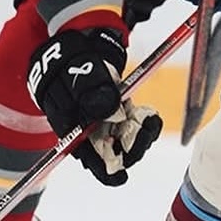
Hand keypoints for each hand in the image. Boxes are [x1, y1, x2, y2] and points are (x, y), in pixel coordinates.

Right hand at [26, 27, 160, 185]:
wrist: (78, 42)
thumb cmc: (71, 60)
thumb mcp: (80, 71)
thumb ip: (91, 90)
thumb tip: (105, 108)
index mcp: (72, 128)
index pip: (88, 158)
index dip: (105, 172)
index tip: (121, 178)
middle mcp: (88, 129)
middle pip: (112, 152)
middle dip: (133, 147)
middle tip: (146, 130)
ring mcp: (103, 120)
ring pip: (125, 139)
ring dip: (141, 133)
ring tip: (149, 120)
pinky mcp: (116, 110)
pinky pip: (132, 124)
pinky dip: (143, 121)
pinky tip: (149, 114)